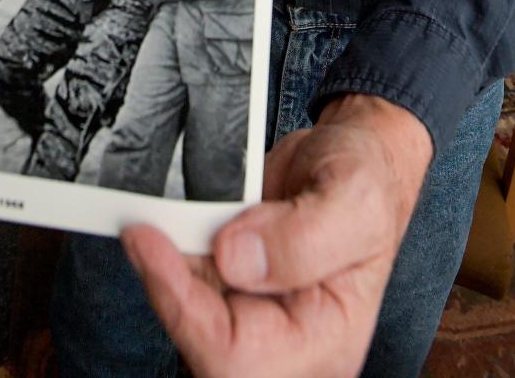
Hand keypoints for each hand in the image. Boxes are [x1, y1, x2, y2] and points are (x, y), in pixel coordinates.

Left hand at [122, 94, 432, 377]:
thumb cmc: (366, 183)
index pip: (237, 357)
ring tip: (162, 216)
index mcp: (323, 341)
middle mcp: (282, 338)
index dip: (186, 308)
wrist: (354, 156)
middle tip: (148, 227)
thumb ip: (303, 236)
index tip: (152, 246)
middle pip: (202, 338)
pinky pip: (184, 278)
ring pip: (185, 308)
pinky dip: (171, 246)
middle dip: (170, 282)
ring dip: (166, 261)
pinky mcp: (227, 283)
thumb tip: (235, 257)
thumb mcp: (354, 200)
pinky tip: (170, 219)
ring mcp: (251, 310)